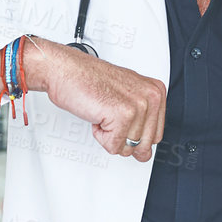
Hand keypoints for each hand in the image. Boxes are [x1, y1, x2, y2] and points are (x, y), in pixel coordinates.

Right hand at [27, 39, 165, 161]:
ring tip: (103, 111)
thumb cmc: (88, 80)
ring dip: (109, 135)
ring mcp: (139, 106)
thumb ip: (141, 120)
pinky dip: (100, 136)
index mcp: (156, 91)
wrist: (66, 70)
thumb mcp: (125, 95)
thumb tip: (145, 151)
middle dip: (122, 137)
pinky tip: (97, 115)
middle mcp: (151, 97)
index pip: (156, 134)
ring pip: (128, 147)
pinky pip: (114, 146)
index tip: (121, 120)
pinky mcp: (123, 115)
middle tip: (110, 116)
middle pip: (144, 144)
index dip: (134, 135)